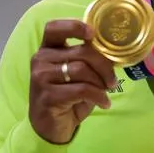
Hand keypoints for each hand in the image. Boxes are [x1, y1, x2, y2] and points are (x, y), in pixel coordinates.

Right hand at [29, 20, 116, 143]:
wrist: (51, 126)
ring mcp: (41, 77)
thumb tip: (113, 50)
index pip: (54, 28)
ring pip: (82, 70)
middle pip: (81, 52)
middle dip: (103, 65)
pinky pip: (81, 89)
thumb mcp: (77, 73)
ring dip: (101, 82)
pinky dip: (98, 96)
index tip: (92, 34)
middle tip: (112, 79)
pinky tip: (104, 103)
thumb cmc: (67, 96)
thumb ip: (87, 58)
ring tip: (107, 91)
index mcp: (48, 49)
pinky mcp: (47, 96)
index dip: (74, 26)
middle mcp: (41, 59)